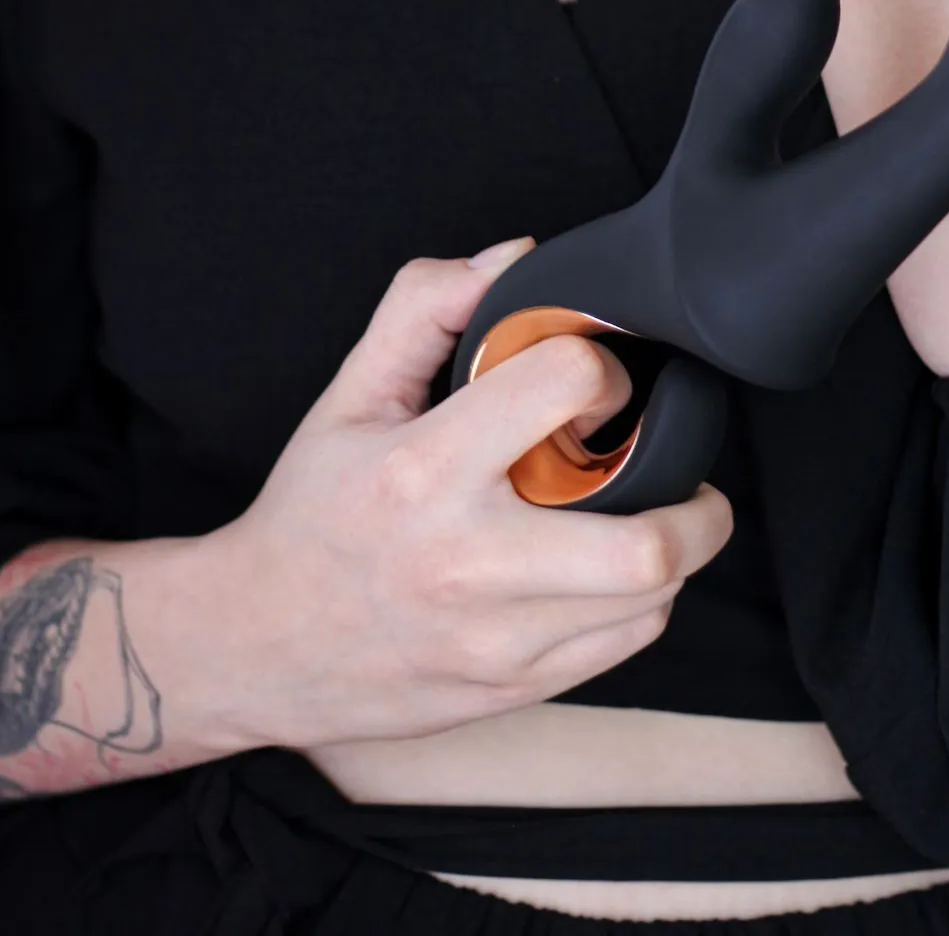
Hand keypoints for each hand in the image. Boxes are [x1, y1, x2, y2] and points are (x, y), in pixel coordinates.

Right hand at [211, 241, 733, 752]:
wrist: (255, 646)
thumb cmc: (312, 512)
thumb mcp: (351, 394)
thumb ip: (425, 308)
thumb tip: (514, 259)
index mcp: (427, 470)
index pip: (567, 389)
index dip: (601, 368)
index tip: (598, 380)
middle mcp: (469, 563)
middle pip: (644, 542)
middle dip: (693, 495)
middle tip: (676, 460)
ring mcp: (497, 642)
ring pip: (652, 600)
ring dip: (676, 548)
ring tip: (648, 511)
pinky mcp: (513, 689)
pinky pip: (626, 644)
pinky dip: (642, 601)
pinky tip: (611, 567)